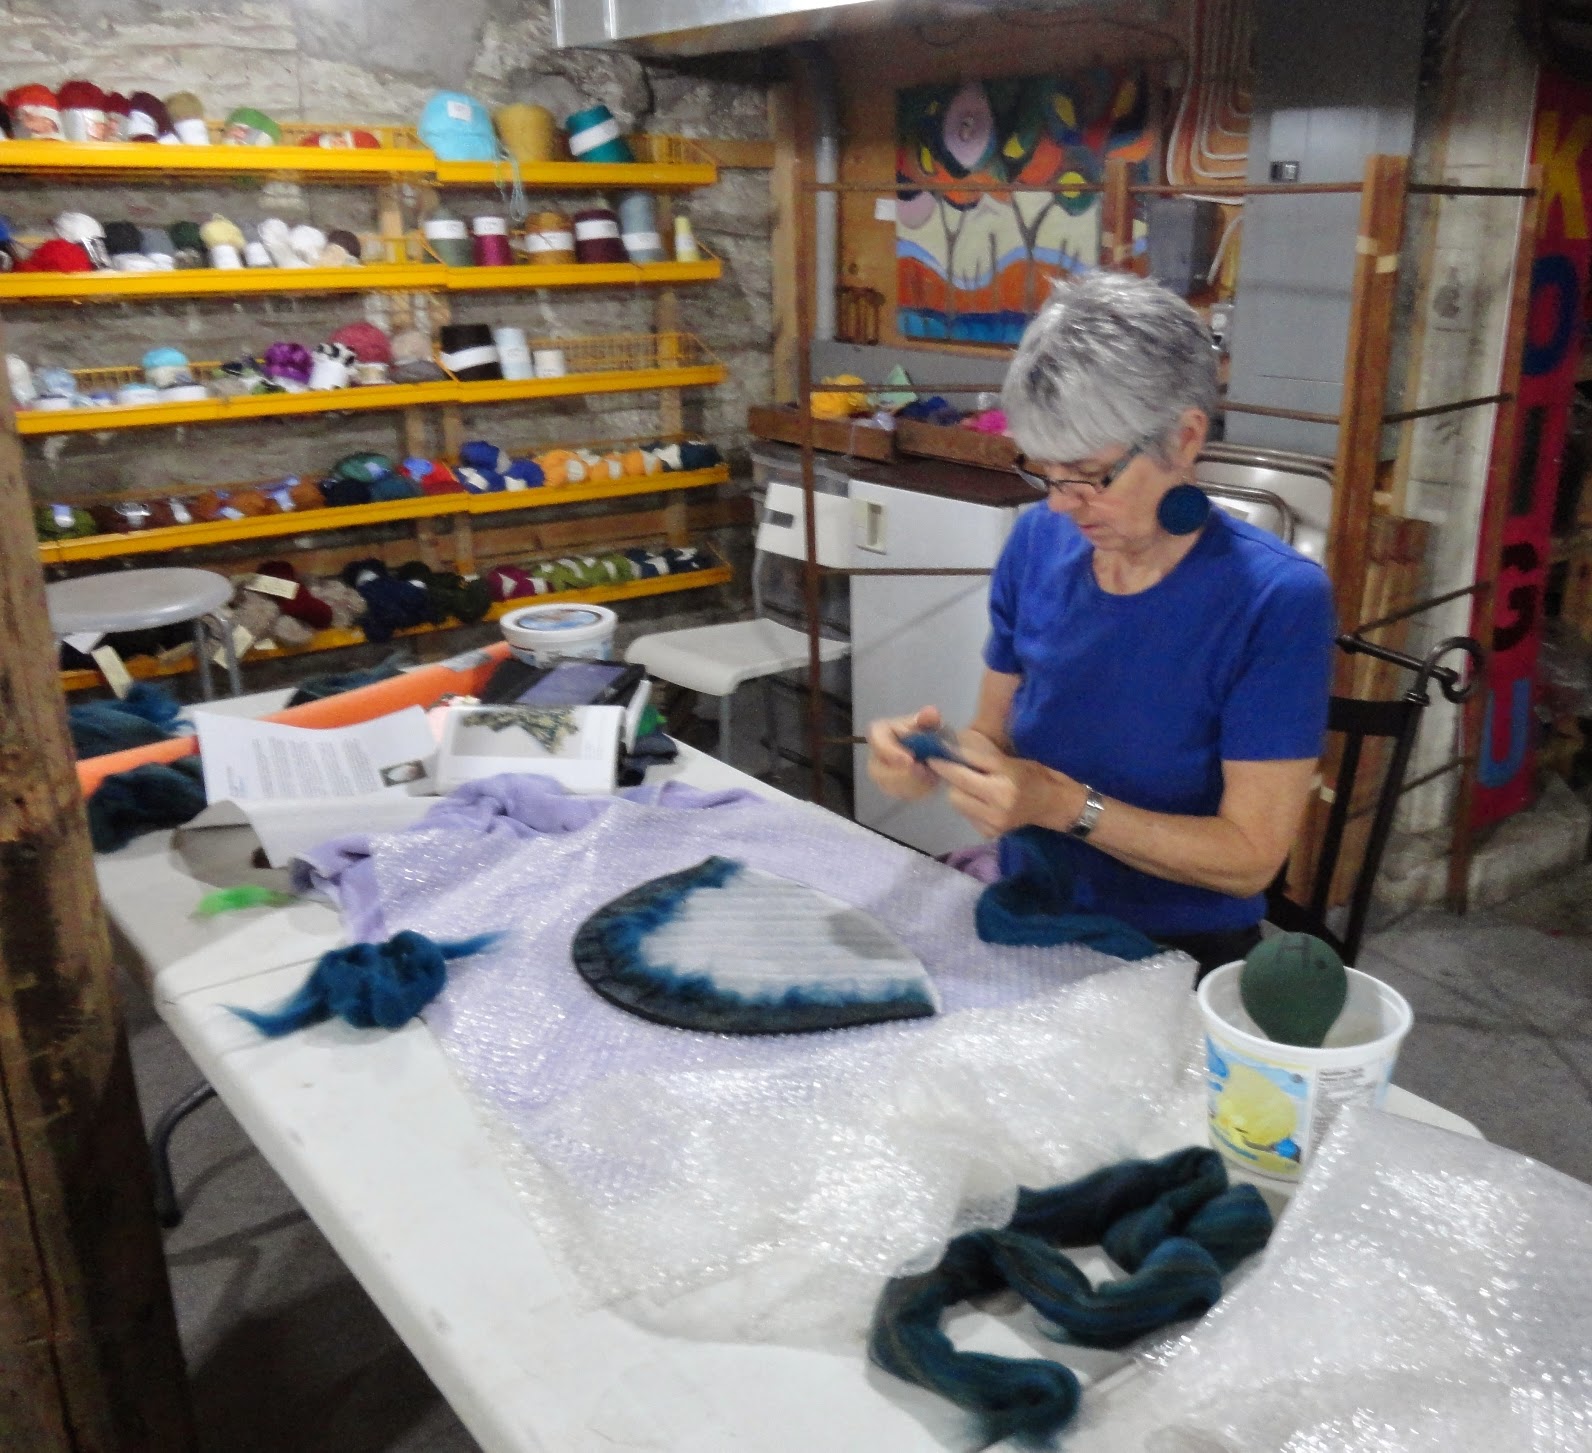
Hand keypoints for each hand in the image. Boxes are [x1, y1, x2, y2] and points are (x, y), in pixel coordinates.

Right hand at [866, 705, 944, 801]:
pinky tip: (931, 781)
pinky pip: (902, 794)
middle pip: (878, 771)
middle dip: (903, 776)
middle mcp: (876, 755)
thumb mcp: (932, 723)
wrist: (936, 749)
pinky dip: (919, 790)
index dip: (890, 752)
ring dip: (913, 784)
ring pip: (890, 787)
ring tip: (933, 775)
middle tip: (925, 773)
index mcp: (880, 732)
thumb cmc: (929, 732)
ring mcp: (882, 775)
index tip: (910, 760)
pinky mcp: (893, 789)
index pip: (876, 740)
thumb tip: (930, 714)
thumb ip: (930, 719)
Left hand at [930, 733, 1076, 838]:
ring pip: (958, 804)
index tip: (931, 755)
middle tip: (954, 769)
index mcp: (1003, 783)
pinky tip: (981, 800)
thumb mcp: (1008, 761)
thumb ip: (979, 759)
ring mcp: (993, 823)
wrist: (1054, 804)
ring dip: (959, 792)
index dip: (944, 763)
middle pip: (955, 791)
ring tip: (972, 785)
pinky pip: (967, 815)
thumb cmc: (1033, 775)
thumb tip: (948, 750)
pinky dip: (968, 805)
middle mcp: (997, 806)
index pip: (963, 772)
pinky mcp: (990, 833)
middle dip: (951, 778)